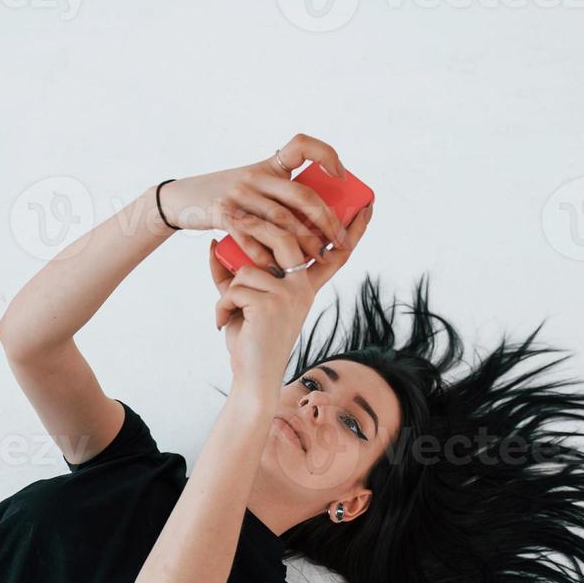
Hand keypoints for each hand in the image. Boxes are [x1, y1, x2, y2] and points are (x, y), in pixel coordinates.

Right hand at [158, 133, 352, 269]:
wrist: (179, 200)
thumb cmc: (222, 199)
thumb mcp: (251, 186)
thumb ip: (277, 194)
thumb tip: (316, 215)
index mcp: (267, 166)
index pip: (301, 146)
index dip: (326, 155)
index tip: (341, 175)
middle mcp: (255, 177)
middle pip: (301, 196)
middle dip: (327, 221)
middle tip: (341, 241)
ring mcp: (238, 194)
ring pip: (281, 220)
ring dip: (304, 243)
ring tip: (318, 259)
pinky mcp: (221, 213)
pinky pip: (250, 236)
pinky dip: (266, 254)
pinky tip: (279, 268)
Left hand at [209, 202, 371, 385]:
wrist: (252, 377)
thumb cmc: (249, 340)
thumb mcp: (242, 300)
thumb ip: (232, 272)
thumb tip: (215, 242)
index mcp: (306, 286)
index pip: (333, 254)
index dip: (353, 230)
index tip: (369, 204)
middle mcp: (303, 287)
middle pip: (283, 236)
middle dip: (253, 224)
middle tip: (229, 216)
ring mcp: (290, 293)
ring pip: (247, 268)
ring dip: (229, 291)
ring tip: (229, 314)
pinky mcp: (271, 302)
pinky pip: (235, 287)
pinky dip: (222, 305)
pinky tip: (224, 324)